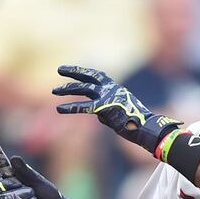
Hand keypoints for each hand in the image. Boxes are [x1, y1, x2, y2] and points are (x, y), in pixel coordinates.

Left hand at [52, 65, 181, 153]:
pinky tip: (59, 109)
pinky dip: (71, 107)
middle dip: (73, 72)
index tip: (71, 68)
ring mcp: (108, 97)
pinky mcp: (105, 108)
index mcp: (115, 88)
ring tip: (54, 90)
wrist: (145, 129)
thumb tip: (96, 115)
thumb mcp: (118, 113)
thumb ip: (105, 111)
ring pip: (84, 88)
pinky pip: (85, 107)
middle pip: (89, 77)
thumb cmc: (134, 124)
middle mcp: (112, 89)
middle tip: (59, 69)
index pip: (97, 74)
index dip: (83, 70)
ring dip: (68, 88)